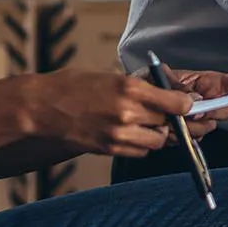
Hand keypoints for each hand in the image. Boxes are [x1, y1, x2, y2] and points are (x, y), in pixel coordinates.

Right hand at [25, 70, 190, 157]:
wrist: (41, 108)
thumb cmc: (70, 86)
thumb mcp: (107, 75)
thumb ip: (137, 86)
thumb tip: (165, 92)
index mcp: (129, 88)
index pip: (177, 103)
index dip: (185, 104)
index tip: (186, 104)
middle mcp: (128, 112)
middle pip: (170, 123)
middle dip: (171, 119)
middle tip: (167, 114)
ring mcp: (119, 134)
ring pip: (157, 141)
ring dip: (157, 134)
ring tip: (144, 124)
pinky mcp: (110, 149)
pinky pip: (140, 152)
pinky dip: (141, 144)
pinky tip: (130, 134)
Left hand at [131, 65, 227, 139]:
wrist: (128, 103)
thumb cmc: (143, 83)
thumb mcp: (155, 76)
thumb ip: (172, 82)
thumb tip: (193, 99)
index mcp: (204, 82)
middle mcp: (205, 100)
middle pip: (223, 111)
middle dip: (211, 112)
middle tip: (194, 110)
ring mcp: (197, 119)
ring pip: (207, 128)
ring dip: (190, 125)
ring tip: (169, 119)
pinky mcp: (188, 134)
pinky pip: (193, 140)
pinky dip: (179, 136)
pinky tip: (167, 128)